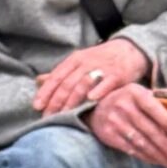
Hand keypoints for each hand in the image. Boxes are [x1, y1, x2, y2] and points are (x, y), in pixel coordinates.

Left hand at [34, 37, 149, 118]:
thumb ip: (61, 74)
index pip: (56, 77)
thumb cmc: (101, 60)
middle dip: (56, 101)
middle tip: (48, 117)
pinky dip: (98, 90)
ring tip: (65, 114)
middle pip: (67, 83)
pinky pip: (106, 83)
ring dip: (72, 100)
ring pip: (83, 84)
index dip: (46, 92)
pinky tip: (91, 100)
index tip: (37, 106)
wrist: (128, 51)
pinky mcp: (117, 74)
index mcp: (74, 61)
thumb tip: (38, 81)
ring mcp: (101, 68)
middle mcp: (85, 63)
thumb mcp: (79, 63)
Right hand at [86, 80, 166, 167]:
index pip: (152, 106)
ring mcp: (114, 121)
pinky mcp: (109, 135)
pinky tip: (156, 161)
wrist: (96, 107)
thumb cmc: (128, 101)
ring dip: (158, 155)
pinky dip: (146, 157)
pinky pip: (131, 149)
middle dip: (166, 145)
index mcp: (134, 92)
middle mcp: (123, 105)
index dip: (166, 120)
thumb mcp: (140, 93)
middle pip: (149, 129)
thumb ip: (160, 101)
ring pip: (141, 142)